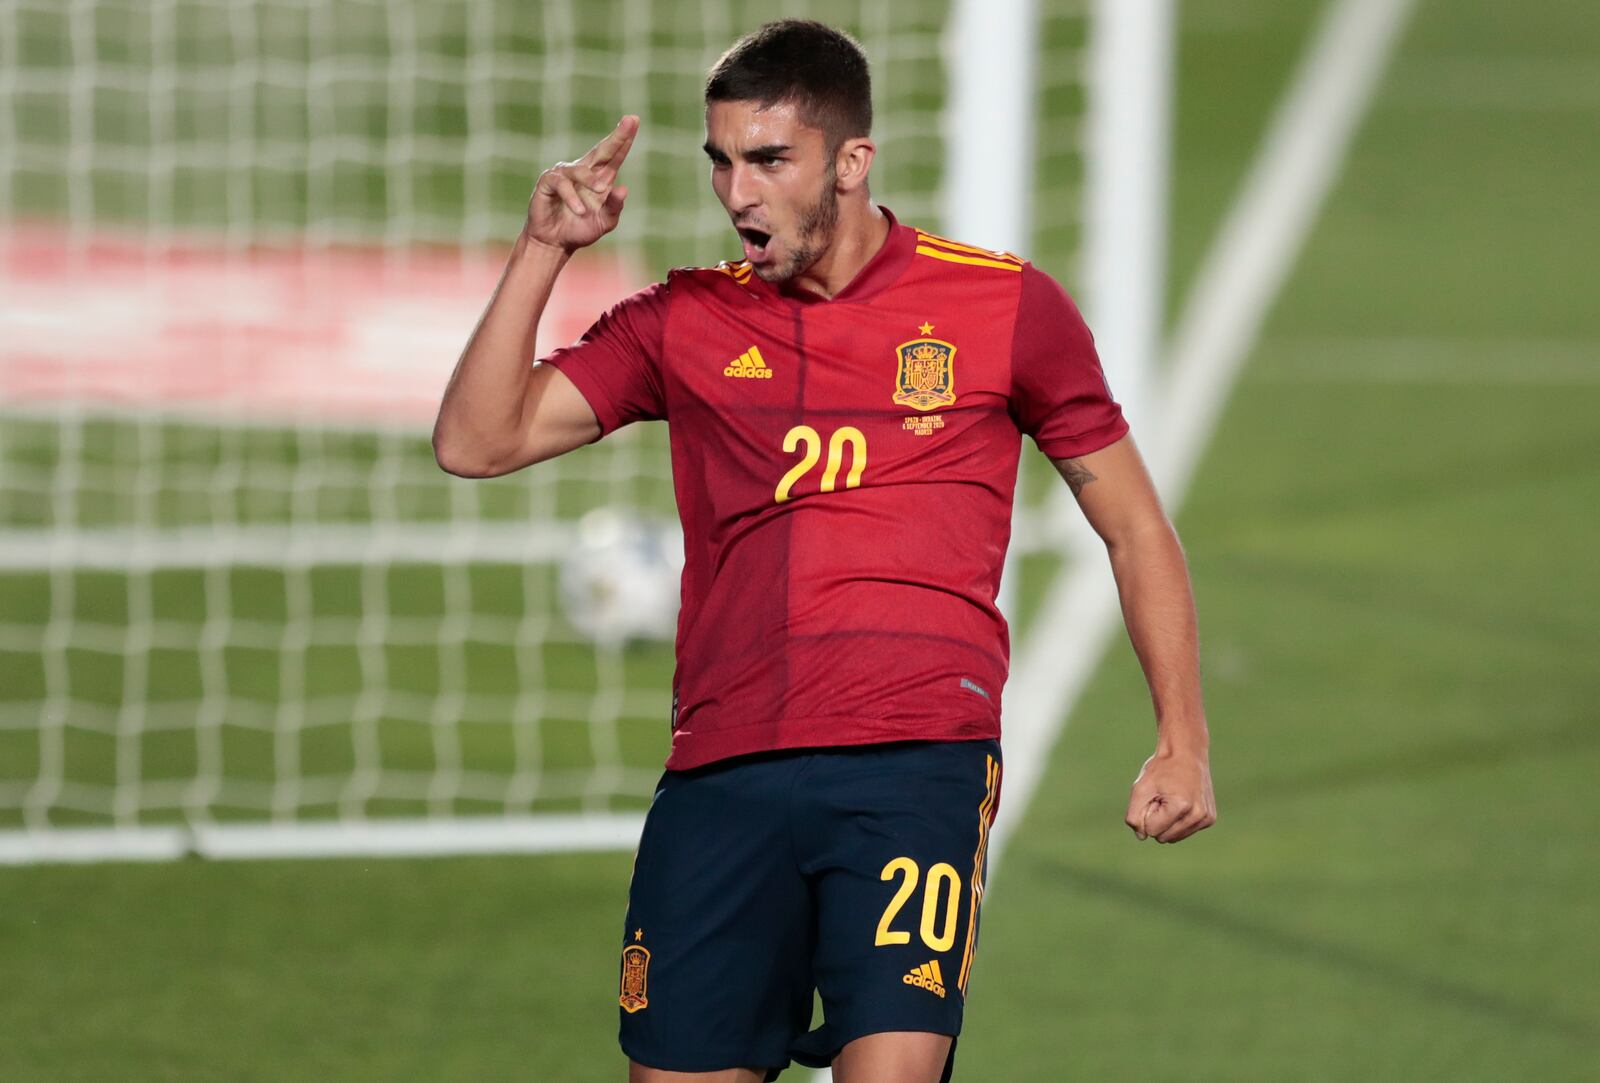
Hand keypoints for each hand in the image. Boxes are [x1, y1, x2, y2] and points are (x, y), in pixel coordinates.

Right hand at [525, 115, 637, 253]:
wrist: (555, 243)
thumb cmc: (580, 229)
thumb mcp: (604, 222)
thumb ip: (614, 208)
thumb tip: (623, 189)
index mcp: (600, 178)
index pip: (615, 156)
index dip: (624, 139)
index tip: (634, 120)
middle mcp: (584, 171)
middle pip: (602, 150)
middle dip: (617, 136)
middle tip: (630, 121)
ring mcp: (565, 174)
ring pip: (581, 170)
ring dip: (591, 182)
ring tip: (597, 195)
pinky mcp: (548, 182)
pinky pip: (562, 184)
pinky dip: (572, 198)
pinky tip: (579, 210)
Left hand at [1126, 747, 1215, 842]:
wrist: (1187, 752)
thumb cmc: (1162, 769)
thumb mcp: (1140, 788)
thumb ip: (1134, 816)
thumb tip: (1142, 837)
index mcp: (1182, 806)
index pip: (1151, 831)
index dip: (1147, 813)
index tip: (1154, 795)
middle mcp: (1198, 815)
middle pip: (1163, 837)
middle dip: (1157, 820)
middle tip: (1162, 797)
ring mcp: (1206, 818)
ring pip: (1173, 838)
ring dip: (1167, 821)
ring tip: (1171, 799)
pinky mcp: (1209, 819)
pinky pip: (1184, 832)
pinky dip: (1178, 820)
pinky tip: (1182, 802)